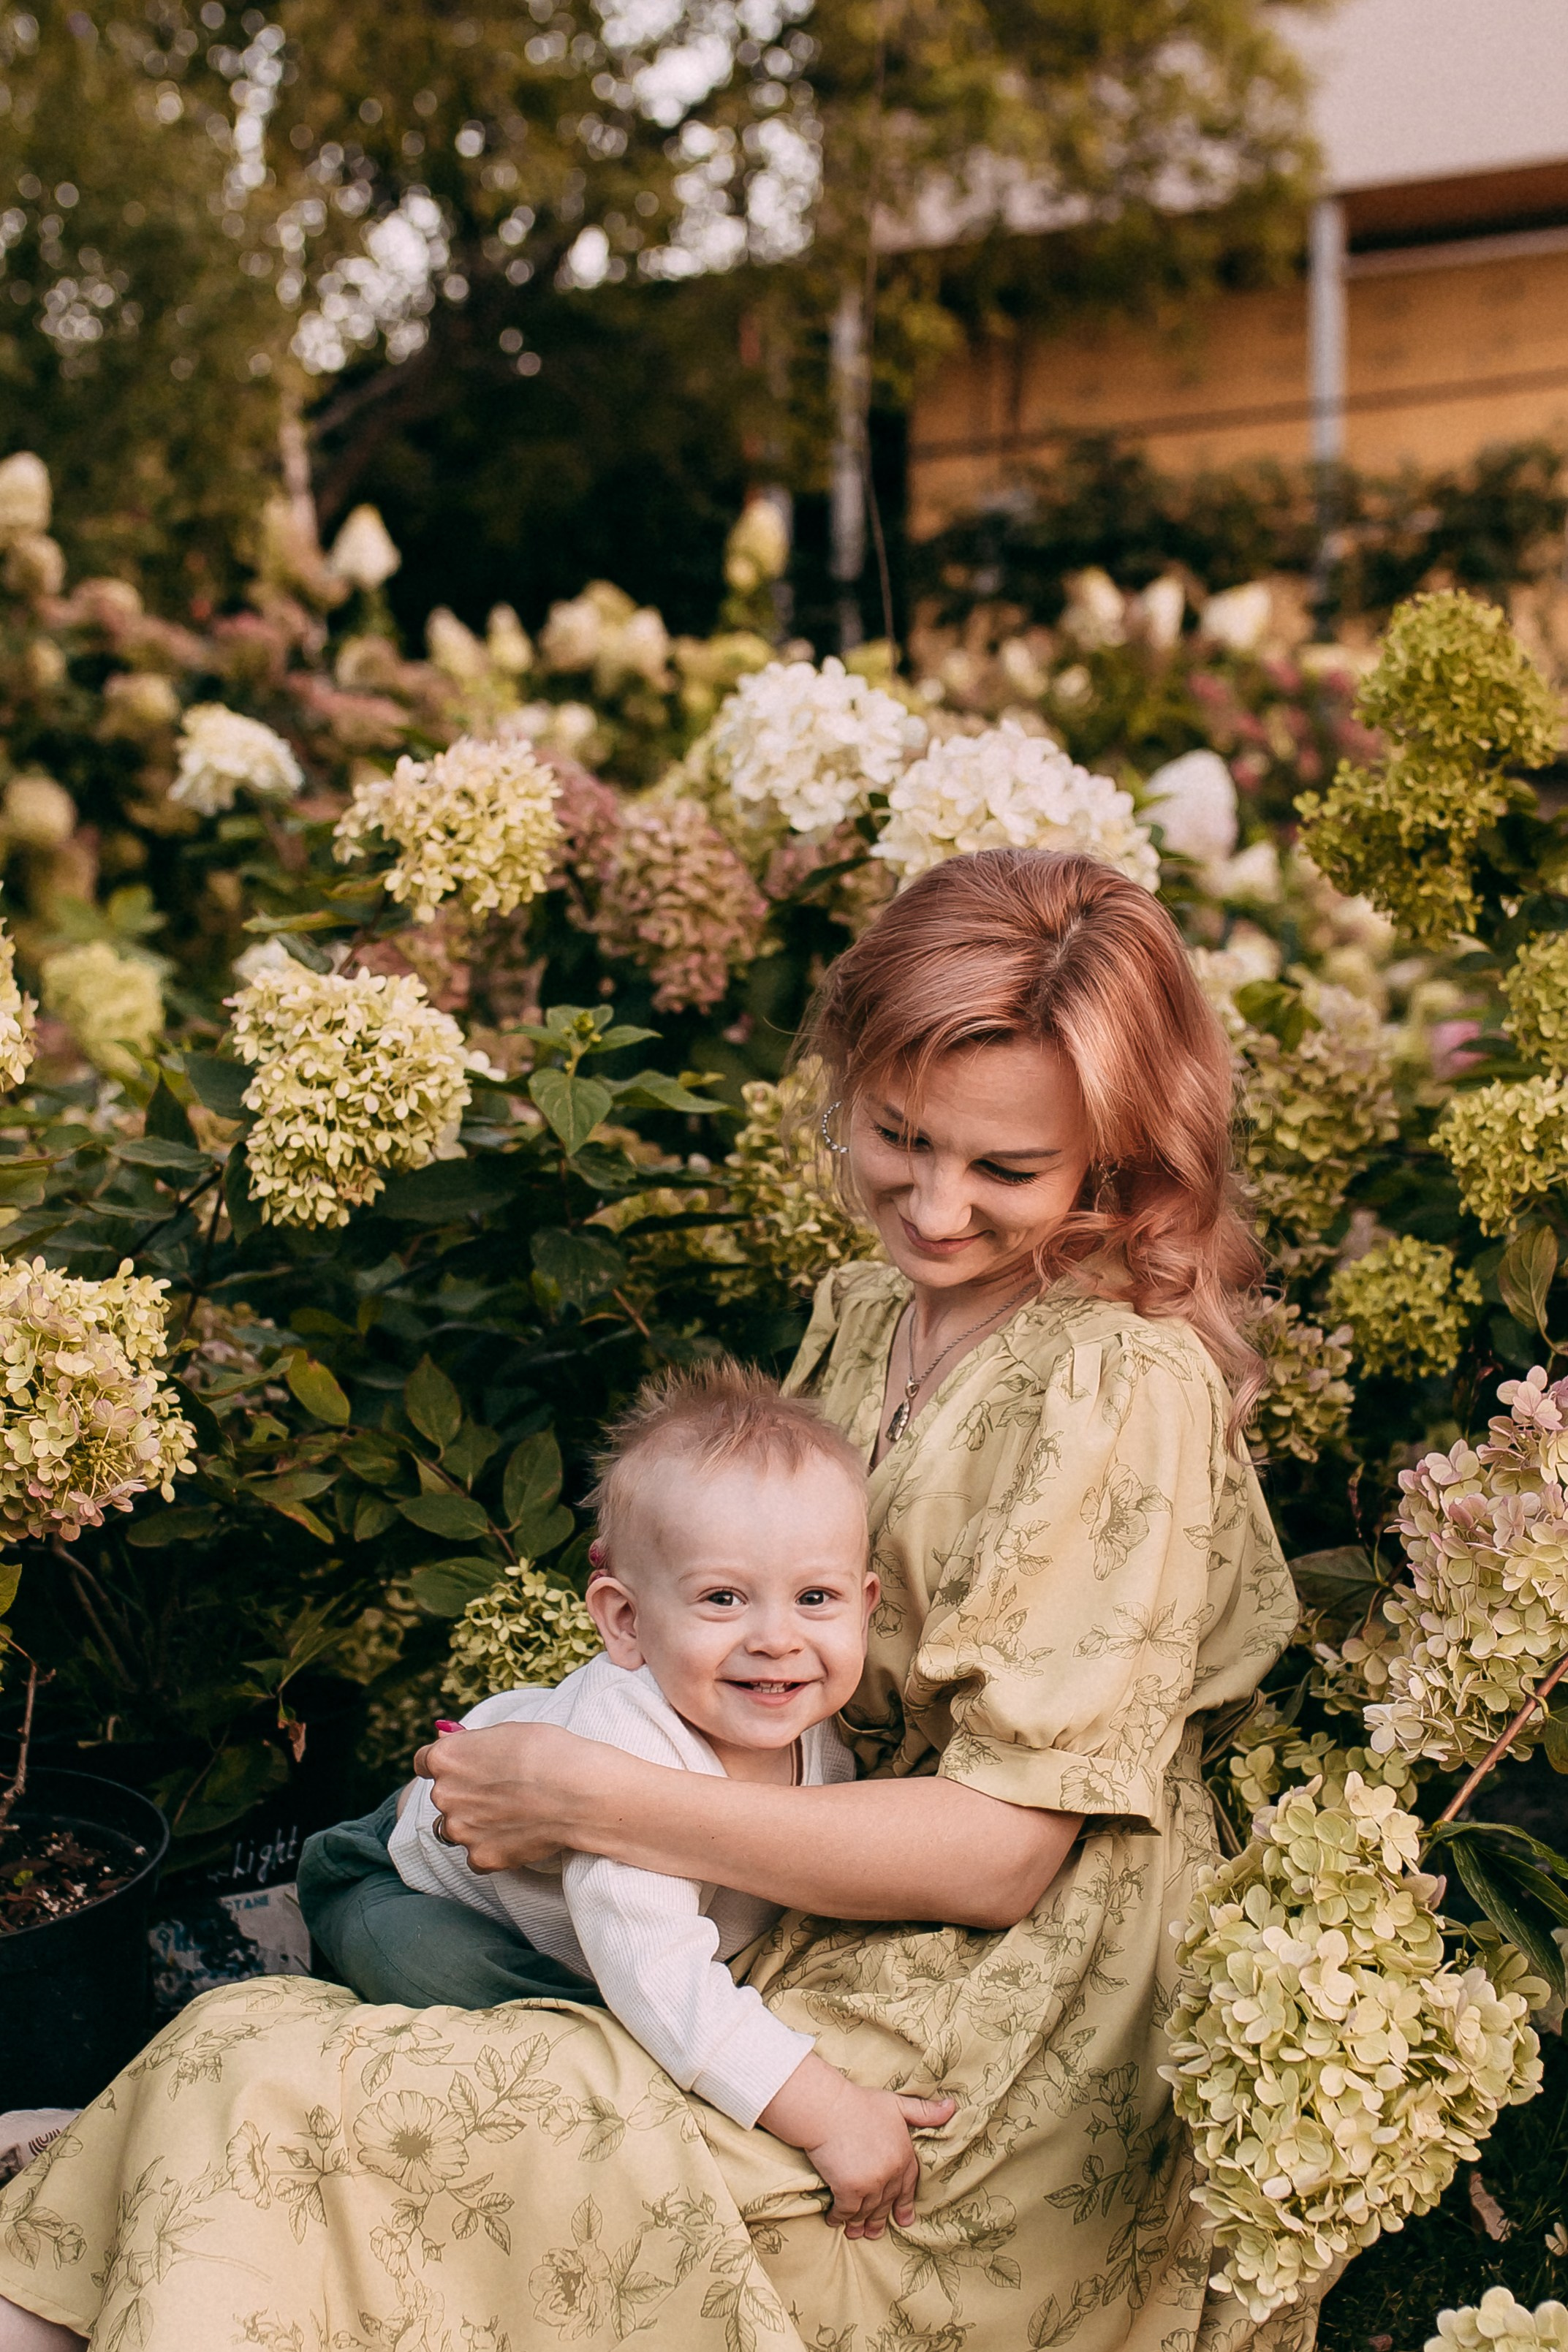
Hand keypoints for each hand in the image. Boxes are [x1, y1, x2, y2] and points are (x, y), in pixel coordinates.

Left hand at [410, 1720, 616, 1870]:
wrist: (577, 1790)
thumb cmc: (547, 1751)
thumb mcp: (503, 1732)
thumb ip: (471, 1744)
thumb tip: (448, 1738)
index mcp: (445, 1758)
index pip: (424, 1762)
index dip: (447, 1765)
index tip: (463, 1768)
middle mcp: (443, 1795)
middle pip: (444, 1797)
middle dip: (465, 1795)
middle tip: (501, 1791)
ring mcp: (460, 1830)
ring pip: (458, 1828)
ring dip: (475, 1823)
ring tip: (513, 1814)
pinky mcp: (480, 1858)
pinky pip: (477, 1855)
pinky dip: (492, 1848)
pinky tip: (518, 1835)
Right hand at [758, 2055, 954, 2238]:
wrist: (829, 2108)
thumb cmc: (860, 2104)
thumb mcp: (896, 2104)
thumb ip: (923, 2111)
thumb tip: (952, 2107)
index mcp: (904, 2156)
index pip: (907, 2185)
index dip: (905, 2203)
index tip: (904, 2220)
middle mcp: (890, 2173)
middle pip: (886, 2203)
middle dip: (879, 2220)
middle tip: (874, 2233)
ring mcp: (871, 2184)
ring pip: (866, 2211)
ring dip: (859, 2224)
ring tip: (854, 2232)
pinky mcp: (849, 2190)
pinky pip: (846, 2212)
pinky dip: (839, 2218)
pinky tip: (834, 2220)